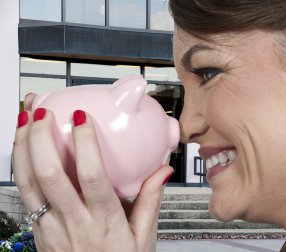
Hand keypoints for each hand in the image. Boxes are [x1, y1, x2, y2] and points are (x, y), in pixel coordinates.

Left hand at [13, 103, 173, 250]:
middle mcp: (73, 223)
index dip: (85, 144)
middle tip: (44, 112)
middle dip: (41, 138)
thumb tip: (162, 170)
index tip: (83, 119)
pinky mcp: (36, 231)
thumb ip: (151, 201)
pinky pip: (24, 193)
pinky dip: (20, 165)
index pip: (92, 177)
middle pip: (50, 175)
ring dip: (22, 148)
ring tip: (23, 120)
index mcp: (105, 222)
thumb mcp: (143, 239)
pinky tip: (22, 148)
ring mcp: (50, 227)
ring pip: (28, 183)